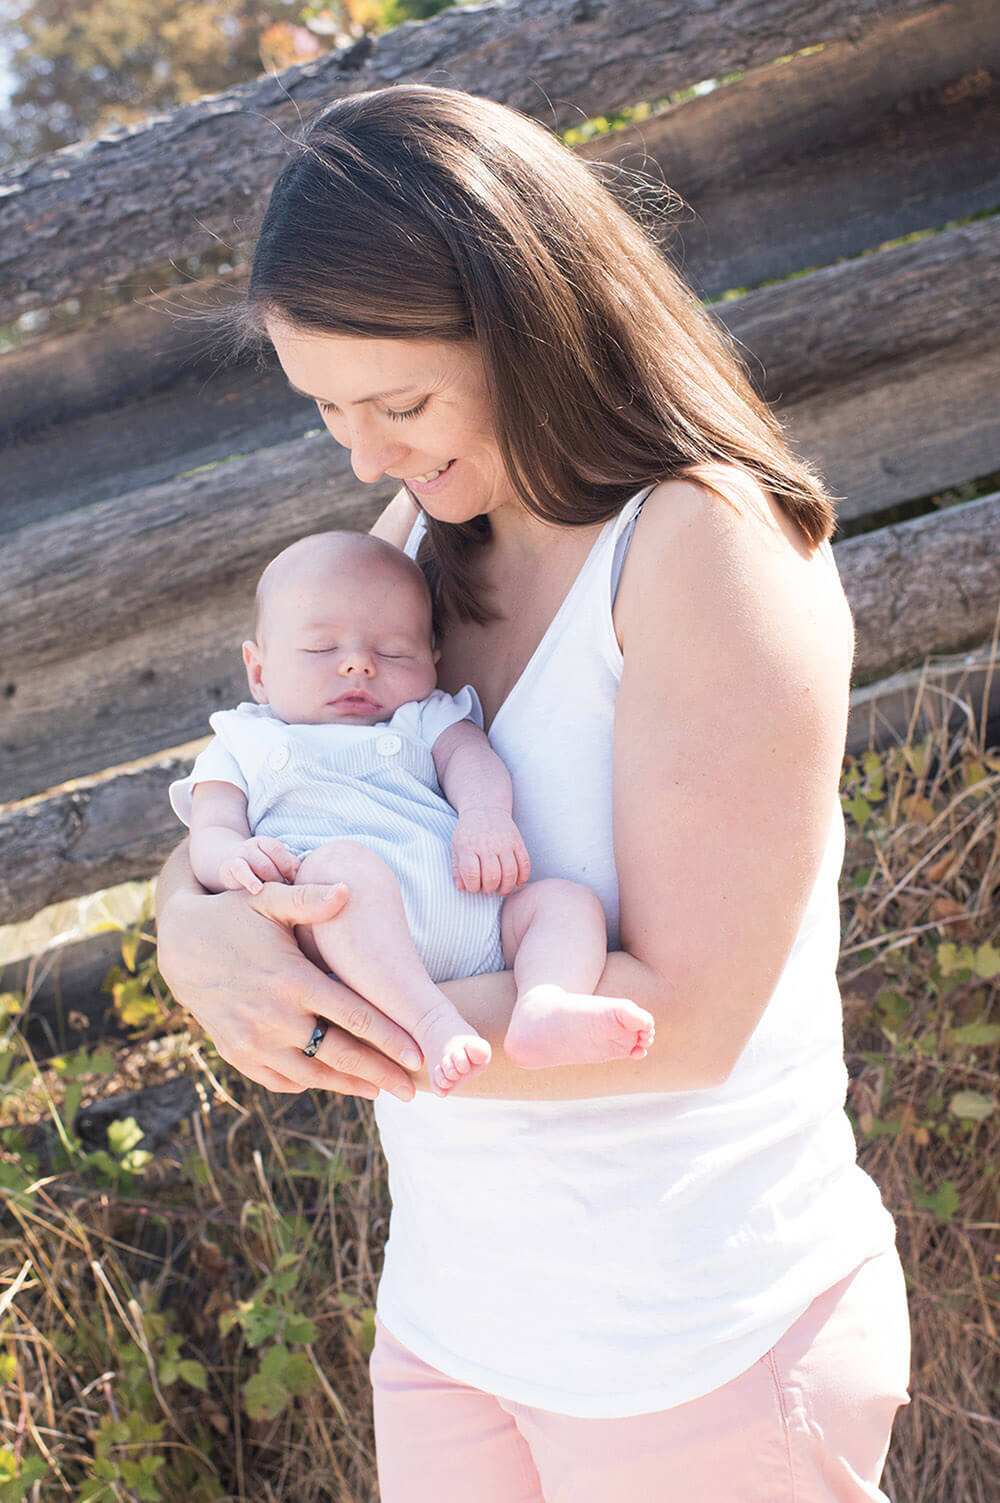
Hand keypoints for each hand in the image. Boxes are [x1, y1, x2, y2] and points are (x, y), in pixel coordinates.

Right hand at [156, 867, 421, 1099]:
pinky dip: (306, 1084)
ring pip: (311, 1074)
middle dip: (379, 1074)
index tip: (417, 1054)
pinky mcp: (236, 1053)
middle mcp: (274, 1018)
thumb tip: (347, 890)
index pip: (353, 1018)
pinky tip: (328, 1082)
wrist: (178, 945)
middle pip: (339, 1055)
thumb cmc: (232, 915)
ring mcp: (254, 1041)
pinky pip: (278, 1080)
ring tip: (378, 1091)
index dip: (389, 1038)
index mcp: (292, 981)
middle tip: (412, 1089)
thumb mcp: (268, 900)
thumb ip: (308, 898)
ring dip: (346, 1085)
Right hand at [218, 836, 299, 894]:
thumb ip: (290, 867)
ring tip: (273, 894)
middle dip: (278, 878)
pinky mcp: (228, 867)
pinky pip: (240, 870)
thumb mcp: (275, 866)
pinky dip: (250, 880)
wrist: (229, 871)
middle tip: (283, 892)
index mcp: (264, 843)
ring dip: (269, 881)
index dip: (287, 866)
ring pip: (260, 865)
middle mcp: (251, 846)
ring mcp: (239, 855)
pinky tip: (257, 890)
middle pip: (270, 860)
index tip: (292, 882)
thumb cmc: (258, 872)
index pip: (278, 849)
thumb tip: (308, 875)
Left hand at [451, 809, 530, 895]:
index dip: (473, 886)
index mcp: (468, 846)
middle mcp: (487, 844)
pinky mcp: (518, 841)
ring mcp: (504, 842)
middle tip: (488, 889)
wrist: (485, 809)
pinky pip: (525, 863)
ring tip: (501, 890)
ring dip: (507, 887)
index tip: (474, 887)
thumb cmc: (468, 833)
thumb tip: (461, 888)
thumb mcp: (456, 847)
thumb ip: (457, 868)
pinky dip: (523, 877)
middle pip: (492, 875)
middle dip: (490, 888)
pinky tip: (517, 883)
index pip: (471, 873)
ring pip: (510, 872)